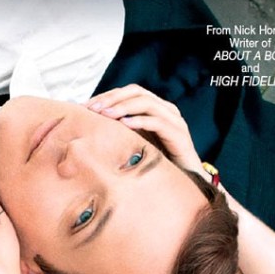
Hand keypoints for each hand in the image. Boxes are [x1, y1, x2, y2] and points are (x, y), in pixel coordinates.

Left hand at [86, 84, 204, 173]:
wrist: (187, 181)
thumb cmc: (158, 164)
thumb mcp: (137, 144)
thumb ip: (122, 133)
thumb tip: (92, 129)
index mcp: (155, 108)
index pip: (129, 92)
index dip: (108, 95)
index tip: (87, 106)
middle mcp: (166, 109)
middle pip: (136, 92)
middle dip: (112, 98)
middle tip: (93, 108)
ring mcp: (174, 120)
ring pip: (146, 103)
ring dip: (123, 107)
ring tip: (105, 114)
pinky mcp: (178, 134)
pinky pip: (157, 122)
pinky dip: (139, 121)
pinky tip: (123, 125)